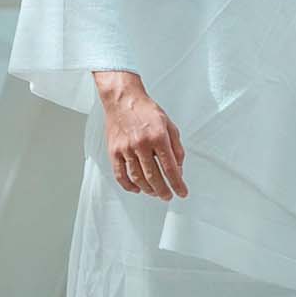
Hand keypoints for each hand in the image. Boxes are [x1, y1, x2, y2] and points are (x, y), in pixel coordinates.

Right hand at [96, 71, 184, 199]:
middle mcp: (141, 144)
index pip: (170, 167)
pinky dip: (129, 185)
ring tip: (155, 193)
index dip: (177, 183)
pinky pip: (120, 174)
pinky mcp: (113, 151)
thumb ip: (176, 147)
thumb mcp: (169, 125)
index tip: (182, 193)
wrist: (123, 100)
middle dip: (163, 190)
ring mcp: (126, 148)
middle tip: (168, 196)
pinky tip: (137, 189)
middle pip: (154, 176)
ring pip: (137, 178)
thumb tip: (178, 168)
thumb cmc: (147, 111)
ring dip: (148, 189)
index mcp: (158, 137)